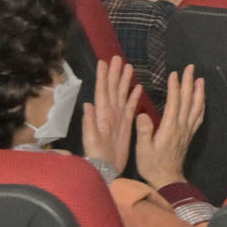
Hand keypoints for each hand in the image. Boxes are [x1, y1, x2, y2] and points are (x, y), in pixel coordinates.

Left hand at [82, 58, 138, 175]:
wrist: (106, 168)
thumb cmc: (97, 154)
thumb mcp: (91, 140)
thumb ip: (89, 123)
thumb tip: (88, 104)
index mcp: (102, 114)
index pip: (102, 91)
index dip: (103, 77)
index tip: (104, 62)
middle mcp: (110, 112)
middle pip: (112, 89)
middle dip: (114, 73)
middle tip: (117, 58)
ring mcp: (118, 117)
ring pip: (121, 94)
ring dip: (124, 81)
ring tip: (128, 67)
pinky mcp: (126, 123)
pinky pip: (130, 106)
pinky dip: (133, 96)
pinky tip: (138, 88)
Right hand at [135, 67, 205, 190]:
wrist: (168, 180)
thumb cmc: (152, 165)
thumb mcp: (143, 149)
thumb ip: (144, 131)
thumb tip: (141, 113)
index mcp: (170, 127)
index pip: (174, 102)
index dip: (175, 87)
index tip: (174, 74)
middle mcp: (182, 126)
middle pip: (188, 100)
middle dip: (189, 82)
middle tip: (190, 68)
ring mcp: (188, 130)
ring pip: (196, 107)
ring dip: (199, 92)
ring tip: (199, 79)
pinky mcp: (190, 135)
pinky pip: (198, 117)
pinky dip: (201, 105)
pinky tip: (201, 99)